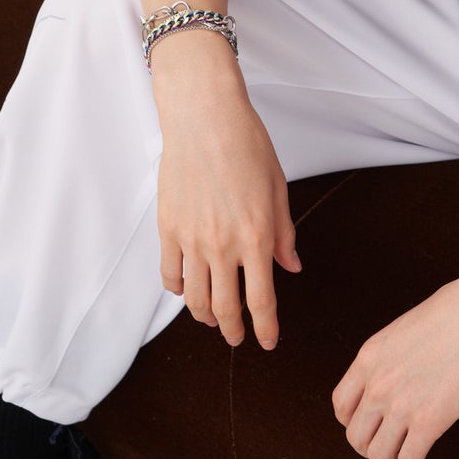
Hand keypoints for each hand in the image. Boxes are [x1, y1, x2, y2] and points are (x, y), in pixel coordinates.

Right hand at [152, 37, 299, 348]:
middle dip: (234, 330)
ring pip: (194, 298)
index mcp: (257, 237)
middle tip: (239, 337)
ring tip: (214, 319)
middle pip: (224, 308)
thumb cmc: (247, 145)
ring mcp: (190, 240)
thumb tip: (291, 267)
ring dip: (205, 316)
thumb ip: (283, 234)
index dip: (265, 328)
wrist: (204, 117)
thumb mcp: (278, 188)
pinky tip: (187, 290)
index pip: (262, 301)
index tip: (268, 342)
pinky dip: (179, 290)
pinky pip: (170, 274)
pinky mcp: (167, 228)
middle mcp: (222, 245)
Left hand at [332, 265, 458, 458]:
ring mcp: (401, 405)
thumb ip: (393, 355)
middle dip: (370, 447)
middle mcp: (377, 384)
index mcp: (369, 358)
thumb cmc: (455, 309)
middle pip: (356, 436)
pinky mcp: (429, 421)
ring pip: (378, 456)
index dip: (352, 422)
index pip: (341, 404)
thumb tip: (401, 371)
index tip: (367, 426)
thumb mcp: (405, 328)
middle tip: (386, 448)